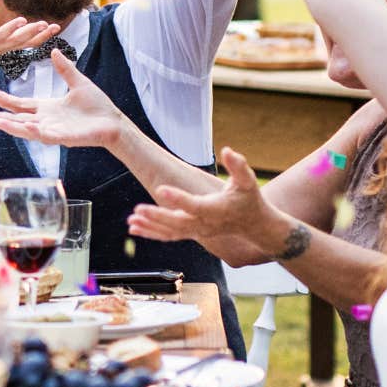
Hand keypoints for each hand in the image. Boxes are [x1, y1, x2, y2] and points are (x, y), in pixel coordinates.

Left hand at [0, 15, 60, 72]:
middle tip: (46, 24)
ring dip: (10, 29)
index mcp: (6, 46)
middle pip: (18, 40)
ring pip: (0, 37)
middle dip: (32, 32)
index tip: (56, 27)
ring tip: (22, 20)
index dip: (42, 35)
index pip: (28, 42)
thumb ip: (18, 35)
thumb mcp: (2, 42)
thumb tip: (37, 27)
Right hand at [0, 49, 128, 148]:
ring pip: (26, 129)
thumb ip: (65, 69)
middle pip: (18, 119)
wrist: (113, 122)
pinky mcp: (62, 138)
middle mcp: (46, 121)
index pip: (22, 105)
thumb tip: (54, 50)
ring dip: (10, 126)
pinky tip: (22, 126)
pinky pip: (43, 135)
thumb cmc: (97, 106)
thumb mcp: (78, 82)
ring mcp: (53, 130)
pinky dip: (31, 131)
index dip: (6, 100)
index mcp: (48, 108)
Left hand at [126, 148, 273, 244]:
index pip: (194, 205)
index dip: (178, 198)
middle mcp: (204, 224)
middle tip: (138, 210)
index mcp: (215, 210)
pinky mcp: (191, 233)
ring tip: (132, 220)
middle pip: (177, 223)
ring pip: (170, 232)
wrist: (254, 225)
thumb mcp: (247, 180)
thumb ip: (238, 166)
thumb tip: (228, 150)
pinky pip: (169, 235)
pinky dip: (151, 233)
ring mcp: (197, 231)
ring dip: (150, 226)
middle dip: (157, 217)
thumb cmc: (249, 199)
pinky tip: (135, 228)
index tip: (161, 190)